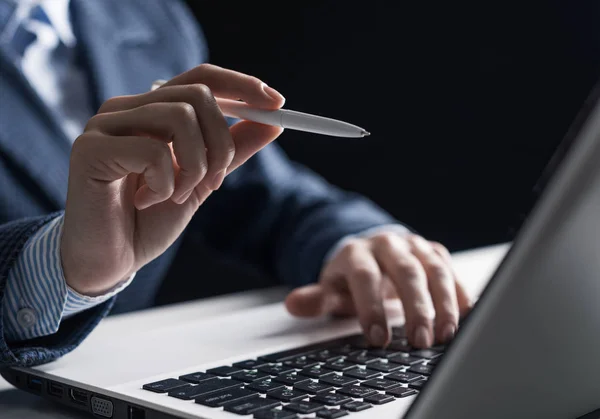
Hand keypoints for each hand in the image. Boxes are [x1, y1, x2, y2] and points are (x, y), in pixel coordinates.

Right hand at [61, 64, 284, 294]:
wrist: (110, 260)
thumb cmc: (149, 219)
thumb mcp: (202, 181)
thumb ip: (232, 151)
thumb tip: (273, 123)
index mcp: (152, 110)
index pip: (202, 78)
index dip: (242, 85)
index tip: (277, 104)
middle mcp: (126, 108)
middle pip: (198, 94)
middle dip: (222, 144)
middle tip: (216, 181)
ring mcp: (104, 124)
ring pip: (179, 118)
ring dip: (195, 166)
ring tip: (177, 196)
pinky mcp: (89, 149)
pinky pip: (153, 152)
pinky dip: (165, 184)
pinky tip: (147, 201)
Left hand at [285, 233, 471, 347]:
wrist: (372, 251)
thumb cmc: (351, 278)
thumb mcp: (331, 287)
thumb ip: (316, 298)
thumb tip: (294, 304)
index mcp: (357, 252)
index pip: (365, 277)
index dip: (371, 307)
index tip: (378, 339)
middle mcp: (388, 245)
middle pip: (406, 272)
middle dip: (416, 307)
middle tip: (421, 341)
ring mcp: (414, 246)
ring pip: (434, 270)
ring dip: (444, 303)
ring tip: (447, 335)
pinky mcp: (435, 253)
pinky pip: (451, 271)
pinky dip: (461, 294)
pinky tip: (466, 318)